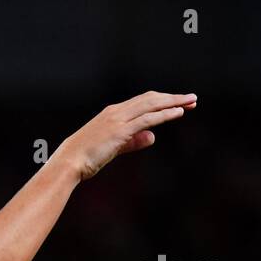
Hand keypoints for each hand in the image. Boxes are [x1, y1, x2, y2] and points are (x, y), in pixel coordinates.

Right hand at [52, 91, 195, 180]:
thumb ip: (133, 141)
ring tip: (191, 103)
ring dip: (173, 103)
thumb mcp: (113, 148)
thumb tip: (152, 136)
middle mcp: (116, 112)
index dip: (162, 101)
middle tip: (192, 99)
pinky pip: (147, 119)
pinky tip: (178, 113)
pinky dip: (164, 114)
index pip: (142, 102)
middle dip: (172, 98)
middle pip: (150, 99)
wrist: (68, 163)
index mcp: (112, 113)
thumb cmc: (85, 158)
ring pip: (151, 105)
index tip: (178, 103)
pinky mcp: (121, 130)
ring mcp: (118, 119)